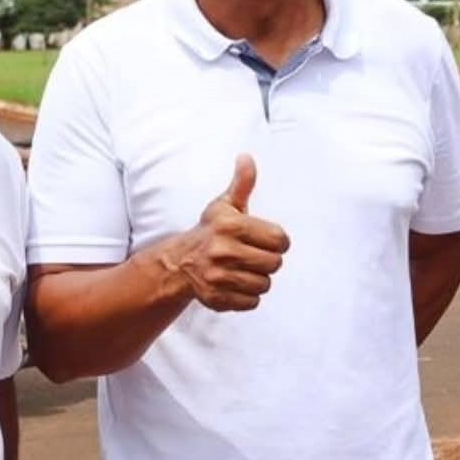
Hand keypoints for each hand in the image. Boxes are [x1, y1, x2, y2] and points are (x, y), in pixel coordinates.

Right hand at [171, 155, 289, 311]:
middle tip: (253, 255)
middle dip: (268, 260)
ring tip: (243, 269)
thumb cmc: (211, 230)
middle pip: (275, 263)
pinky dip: (247, 296)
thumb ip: (242, 184)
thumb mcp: (225, 205)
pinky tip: (235, 283)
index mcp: (230, 225)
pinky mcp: (216, 298)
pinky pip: (252, 302)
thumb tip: (246, 157)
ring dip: (258, 278)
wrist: (179, 262)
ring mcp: (218, 276)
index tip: (266, 240)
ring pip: (264, 284)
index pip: (280, 239)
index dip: (278, 241)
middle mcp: (223, 251)